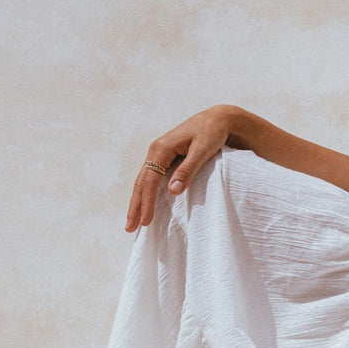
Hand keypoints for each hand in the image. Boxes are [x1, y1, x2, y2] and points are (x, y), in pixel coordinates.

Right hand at [125, 105, 240, 230]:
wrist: (219, 119)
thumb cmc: (212, 133)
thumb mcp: (202, 150)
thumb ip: (188, 170)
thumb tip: (172, 191)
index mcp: (161, 148)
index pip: (149, 180)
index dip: (146, 202)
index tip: (146, 222)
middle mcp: (156, 150)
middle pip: (141, 182)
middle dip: (135, 206)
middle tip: (129, 228)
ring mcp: (159, 154)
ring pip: (143, 181)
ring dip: (138, 201)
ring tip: (133, 222)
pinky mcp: (165, 157)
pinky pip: (151, 178)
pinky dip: (146, 193)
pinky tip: (144, 204)